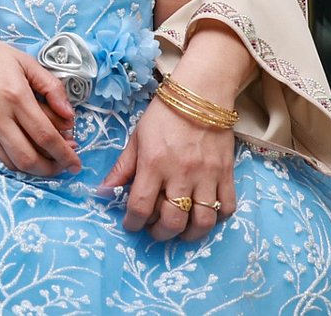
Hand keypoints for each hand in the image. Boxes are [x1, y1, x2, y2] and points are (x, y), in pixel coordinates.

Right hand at [0, 22, 80, 175]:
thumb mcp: (24, 61)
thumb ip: (51, 87)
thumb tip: (70, 115)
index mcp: (16, 95)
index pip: (46, 135)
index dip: (65, 154)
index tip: (77, 162)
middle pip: (29, 158)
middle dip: (52, 168)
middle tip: (65, 165)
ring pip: (12, 162)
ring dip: (35, 169)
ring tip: (48, 162)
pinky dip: (15, 161)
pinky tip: (26, 153)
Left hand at [101, 98, 235, 241]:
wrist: (200, 95)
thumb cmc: (163, 116)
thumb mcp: (136, 138)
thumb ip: (122, 168)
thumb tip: (103, 192)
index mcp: (153, 164)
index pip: (141, 206)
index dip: (133, 222)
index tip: (131, 225)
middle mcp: (180, 174)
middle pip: (173, 220)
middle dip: (160, 233)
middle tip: (154, 230)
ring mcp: (207, 176)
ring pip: (202, 221)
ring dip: (189, 234)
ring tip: (180, 230)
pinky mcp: (227, 174)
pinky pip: (227, 208)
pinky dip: (216, 218)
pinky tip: (204, 214)